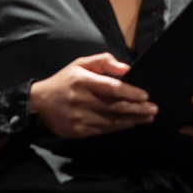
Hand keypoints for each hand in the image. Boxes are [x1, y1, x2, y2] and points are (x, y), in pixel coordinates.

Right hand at [29, 52, 156, 137]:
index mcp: (82, 81)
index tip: (146, 95)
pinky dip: (120, 127)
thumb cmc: (64, 81)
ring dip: (133, 119)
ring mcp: (79, 117)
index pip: (112, 88)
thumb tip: (126, 69)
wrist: (38, 103)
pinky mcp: (78, 130)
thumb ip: (104, 62)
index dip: (131, 92)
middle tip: (154, 109)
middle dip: (139, 109)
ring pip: (112, 120)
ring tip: (148, 117)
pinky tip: (131, 123)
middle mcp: (81, 100)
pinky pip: (104, 130)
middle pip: (116, 107)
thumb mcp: (80, 64)